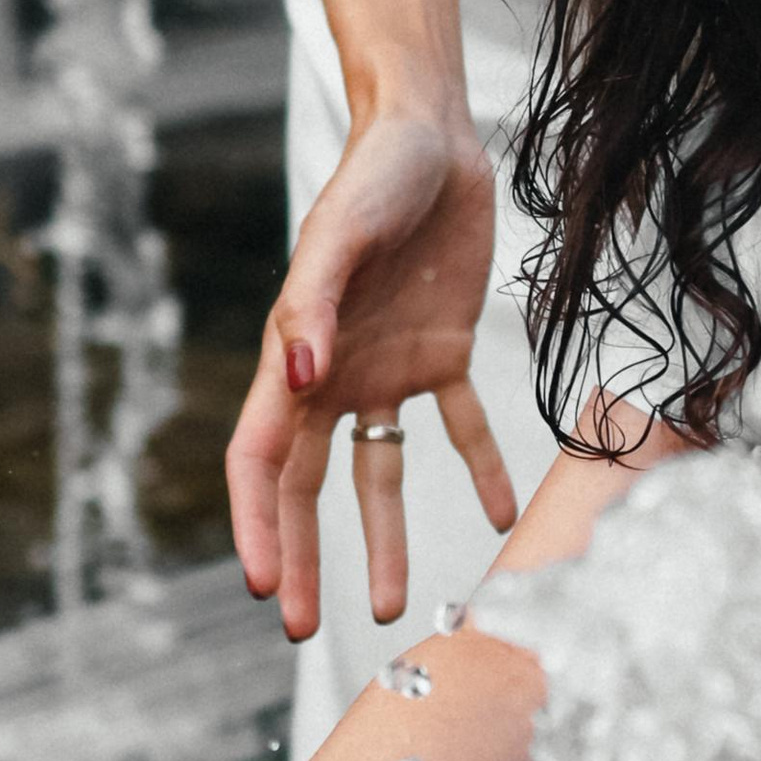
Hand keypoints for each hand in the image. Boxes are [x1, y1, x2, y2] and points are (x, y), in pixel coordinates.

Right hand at [225, 109, 517, 639]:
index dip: (257, 523)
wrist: (432, 133)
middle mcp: (336, 376)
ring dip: (385, 538)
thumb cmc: (373, 176)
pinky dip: (480, 470)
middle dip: (302, 557)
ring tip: (395, 605)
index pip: (262, 459)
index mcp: (297, 355)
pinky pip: (462, 426)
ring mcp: (389, 370)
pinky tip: (502, 518)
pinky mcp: (444, 352)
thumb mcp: (339, 235)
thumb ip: (316, 305)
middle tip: (304, 628)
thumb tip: (298, 377)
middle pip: (310, 486)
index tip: (262, 584)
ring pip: (379, 473)